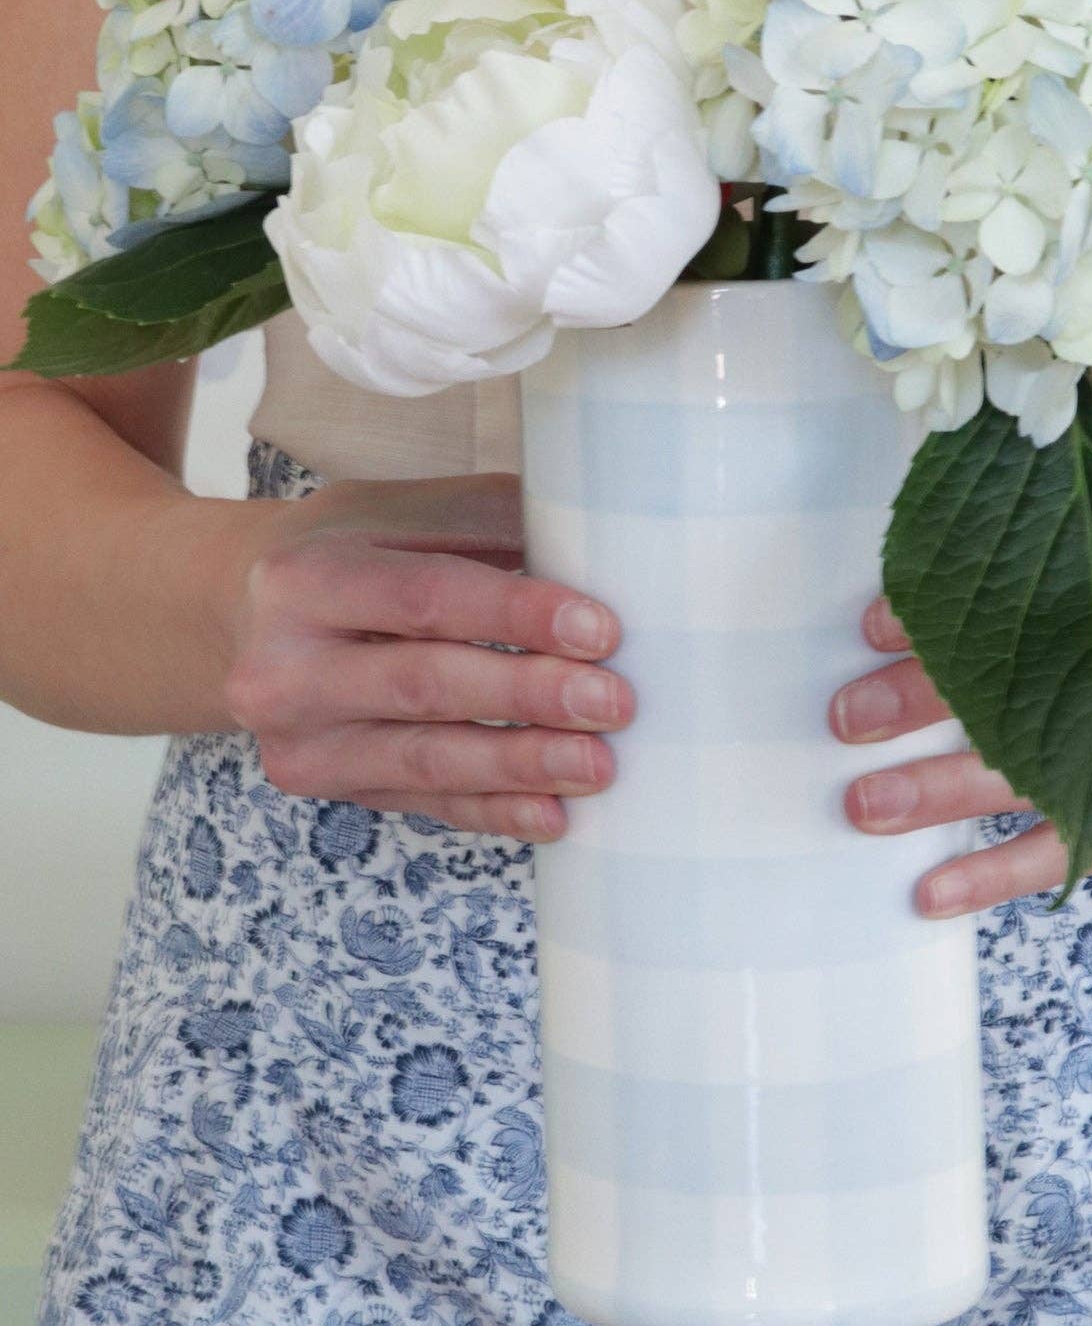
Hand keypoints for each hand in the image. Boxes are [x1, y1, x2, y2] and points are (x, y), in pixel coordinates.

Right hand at [224, 474, 632, 841]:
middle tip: (614, 702)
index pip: (425, 597)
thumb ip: (489, 521)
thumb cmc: (349, 550)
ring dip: (521, 765)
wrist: (243, 614)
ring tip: (598, 764)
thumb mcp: (400, 511)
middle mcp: (283, 668)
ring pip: (424, 760)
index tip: (600, 628)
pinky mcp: (324, 788)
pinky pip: (423, 805)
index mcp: (305, 577)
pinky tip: (554, 813)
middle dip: (529, 696)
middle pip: (425, 685)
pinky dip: (494, 812)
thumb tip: (600, 540)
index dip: (517, 614)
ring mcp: (297, 741)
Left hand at [831, 500, 1091, 915]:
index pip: (1066, 579)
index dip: (967, 605)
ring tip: (867, 803)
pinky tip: (936, 889)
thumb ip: (1084, 532)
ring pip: (1070, 772)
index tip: (877, 624)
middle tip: (848, 717)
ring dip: (955, 794)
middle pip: (1060, 679)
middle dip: (939, 705)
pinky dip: (1011, 873)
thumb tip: (939, 551)